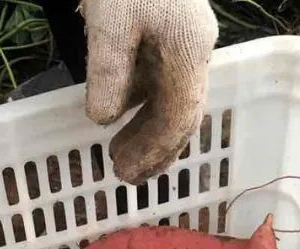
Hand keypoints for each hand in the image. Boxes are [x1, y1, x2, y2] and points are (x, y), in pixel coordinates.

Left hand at [82, 0, 217, 184]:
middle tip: (125, 176)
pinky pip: (162, 77)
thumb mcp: (110, 21)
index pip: (179, 116)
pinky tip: (122, 112)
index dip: (154, 150)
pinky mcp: (169, 28)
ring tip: (123, 153)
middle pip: (183, 111)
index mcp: (188, 49)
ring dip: (150, 129)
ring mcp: (184, 37)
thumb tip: (104, 119)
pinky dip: (143, 103)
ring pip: (173, 96)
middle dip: (156, 148)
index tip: (126, 173)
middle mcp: (195, 48)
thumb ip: (109, 73)